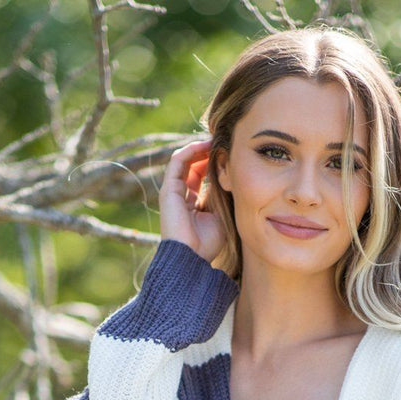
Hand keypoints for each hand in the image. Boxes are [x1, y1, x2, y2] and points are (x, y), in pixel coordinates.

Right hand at [159, 136, 227, 263]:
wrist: (190, 257)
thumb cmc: (208, 243)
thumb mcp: (221, 215)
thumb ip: (222, 196)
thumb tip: (232, 174)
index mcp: (193, 205)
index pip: (202, 178)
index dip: (215, 165)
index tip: (231, 156)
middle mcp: (181, 197)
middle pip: (194, 167)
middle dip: (209, 154)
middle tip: (225, 144)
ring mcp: (173, 192)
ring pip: (185, 161)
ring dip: (200, 149)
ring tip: (216, 140)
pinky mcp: (168, 189)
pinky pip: (178, 161)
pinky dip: (190, 150)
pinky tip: (205, 145)